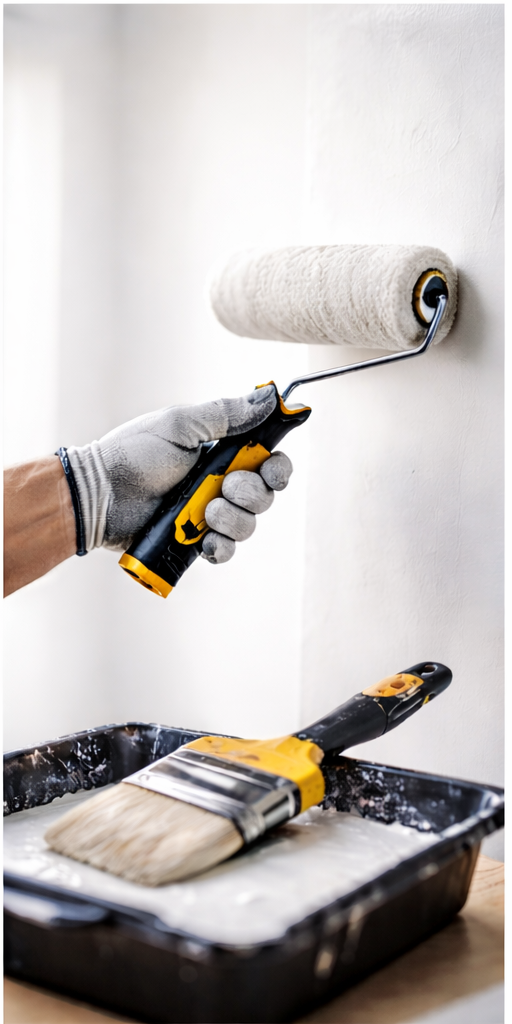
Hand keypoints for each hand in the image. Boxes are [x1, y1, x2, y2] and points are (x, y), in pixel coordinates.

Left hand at [64, 385, 292, 559]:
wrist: (99, 493)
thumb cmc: (134, 453)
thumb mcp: (181, 425)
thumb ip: (226, 414)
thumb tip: (270, 396)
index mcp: (220, 453)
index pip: (268, 460)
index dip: (277, 467)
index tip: (271, 467)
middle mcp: (219, 484)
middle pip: (264, 494)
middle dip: (250, 492)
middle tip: (224, 486)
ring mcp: (207, 515)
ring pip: (248, 524)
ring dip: (231, 518)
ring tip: (204, 512)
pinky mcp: (194, 542)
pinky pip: (225, 551)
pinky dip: (221, 546)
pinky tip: (206, 539)